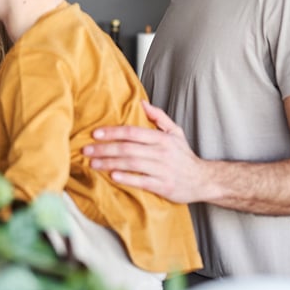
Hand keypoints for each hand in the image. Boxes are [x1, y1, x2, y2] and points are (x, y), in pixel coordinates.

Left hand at [84, 101, 203, 203]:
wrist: (203, 180)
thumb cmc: (184, 156)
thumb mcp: (175, 132)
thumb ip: (158, 116)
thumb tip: (141, 102)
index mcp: (162, 138)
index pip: (133, 132)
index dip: (113, 132)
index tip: (95, 134)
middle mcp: (161, 152)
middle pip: (128, 148)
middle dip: (104, 148)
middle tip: (86, 150)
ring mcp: (162, 170)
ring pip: (131, 164)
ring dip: (109, 163)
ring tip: (92, 163)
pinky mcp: (163, 186)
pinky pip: (142, 181)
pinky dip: (127, 178)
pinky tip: (112, 176)